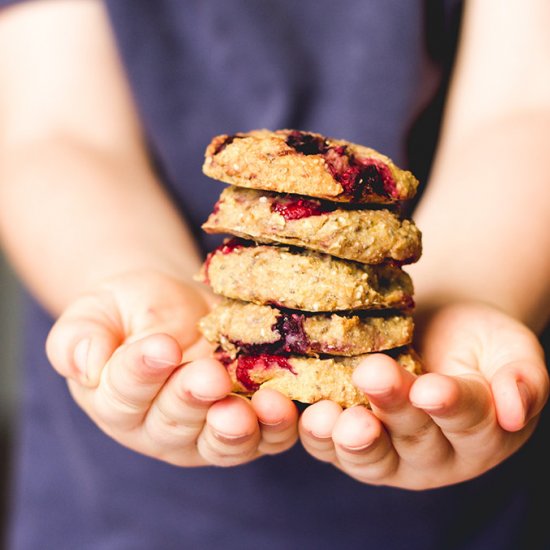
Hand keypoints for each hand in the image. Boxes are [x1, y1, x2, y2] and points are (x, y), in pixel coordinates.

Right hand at [46, 270, 297, 466]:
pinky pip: (263, 436)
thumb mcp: (98, 310)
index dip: (142, 370)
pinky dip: (275, 428)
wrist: (176, 308)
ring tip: (246, 409)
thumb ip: (80, 337)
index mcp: (115, 399)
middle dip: (193, 399)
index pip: (124, 392)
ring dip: (235, 428)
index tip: (160, 346)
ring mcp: (204, 431)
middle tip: (209, 377)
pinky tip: (283, 407)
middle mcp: (158, 426)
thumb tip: (84, 364)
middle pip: (175, 422)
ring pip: (220, 442)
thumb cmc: (132, 308)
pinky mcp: (244, 426)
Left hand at [299, 302, 548, 488]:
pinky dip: (315, 432)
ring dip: (348, 437)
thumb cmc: (476, 341)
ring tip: (330, 415)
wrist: (434, 329)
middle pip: (414, 438)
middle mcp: (433, 454)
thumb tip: (514, 412)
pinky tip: (303, 412)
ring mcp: (388, 452)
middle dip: (393, 409)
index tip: (431, 389)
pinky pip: (329, 444)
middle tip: (374, 376)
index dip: (451, 406)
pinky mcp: (347, 440)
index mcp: (479, 434)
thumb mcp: (510, 350)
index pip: (468, 421)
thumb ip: (522, 379)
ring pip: (368, 455)